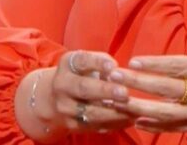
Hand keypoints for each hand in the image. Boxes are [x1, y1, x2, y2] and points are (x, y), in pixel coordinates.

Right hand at [14, 50, 133, 140]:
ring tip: (133, 110)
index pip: (82, 61)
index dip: (98, 63)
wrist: (54, 99)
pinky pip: (96, 126)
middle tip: (125, 93)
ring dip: (114, 112)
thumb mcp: (85, 63)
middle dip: (105, 91)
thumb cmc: (80, 75)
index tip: (114, 66)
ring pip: (91, 112)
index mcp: (67, 65)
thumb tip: (118, 70)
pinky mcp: (73, 125)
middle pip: (84, 88)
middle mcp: (62, 86)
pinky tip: (129, 119)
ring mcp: (66, 108)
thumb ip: (102, 61)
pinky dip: (115, 123)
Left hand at [111, 0, 186, 139]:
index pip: (178, 67)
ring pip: (166, 113)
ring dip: (139, 107)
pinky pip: (175, 127)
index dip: (155, 64)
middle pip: (167, 90)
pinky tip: (136, 119)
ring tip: (116, 101)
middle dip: (138, 85)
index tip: (133, 61)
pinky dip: (155, 125)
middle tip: (113, 79)